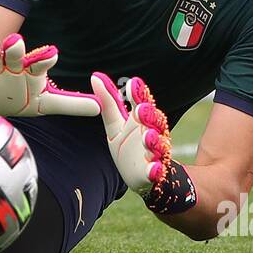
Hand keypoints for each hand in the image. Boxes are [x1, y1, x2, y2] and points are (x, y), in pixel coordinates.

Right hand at [0, 34, 99, 117]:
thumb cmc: (23, 98)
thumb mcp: (46, 102)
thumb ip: (71, 104)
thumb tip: (101, 107)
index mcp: (32, 70)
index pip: (40, 62)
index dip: (45, 58)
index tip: (51, 54)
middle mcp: (14, 66)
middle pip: (16, 54)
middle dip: (16, 49)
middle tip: (17, 43)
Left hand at [90, 71, 173, 192]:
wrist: (139, 176)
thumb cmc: (128, 146)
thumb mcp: (115, 125)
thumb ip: (109, 103)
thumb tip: (95, 76)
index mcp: (142, 121)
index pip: (143, 103)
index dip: (139, 94)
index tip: (132, 84)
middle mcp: (152, 133)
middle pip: (154, 122)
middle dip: (148, 115)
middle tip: (140, 109)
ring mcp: (154, 153)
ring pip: (157, 145)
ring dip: (153, 140)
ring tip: (147, 136)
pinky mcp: (153, 172)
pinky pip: (156, 171)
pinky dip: (155, 169)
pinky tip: (153, 168)